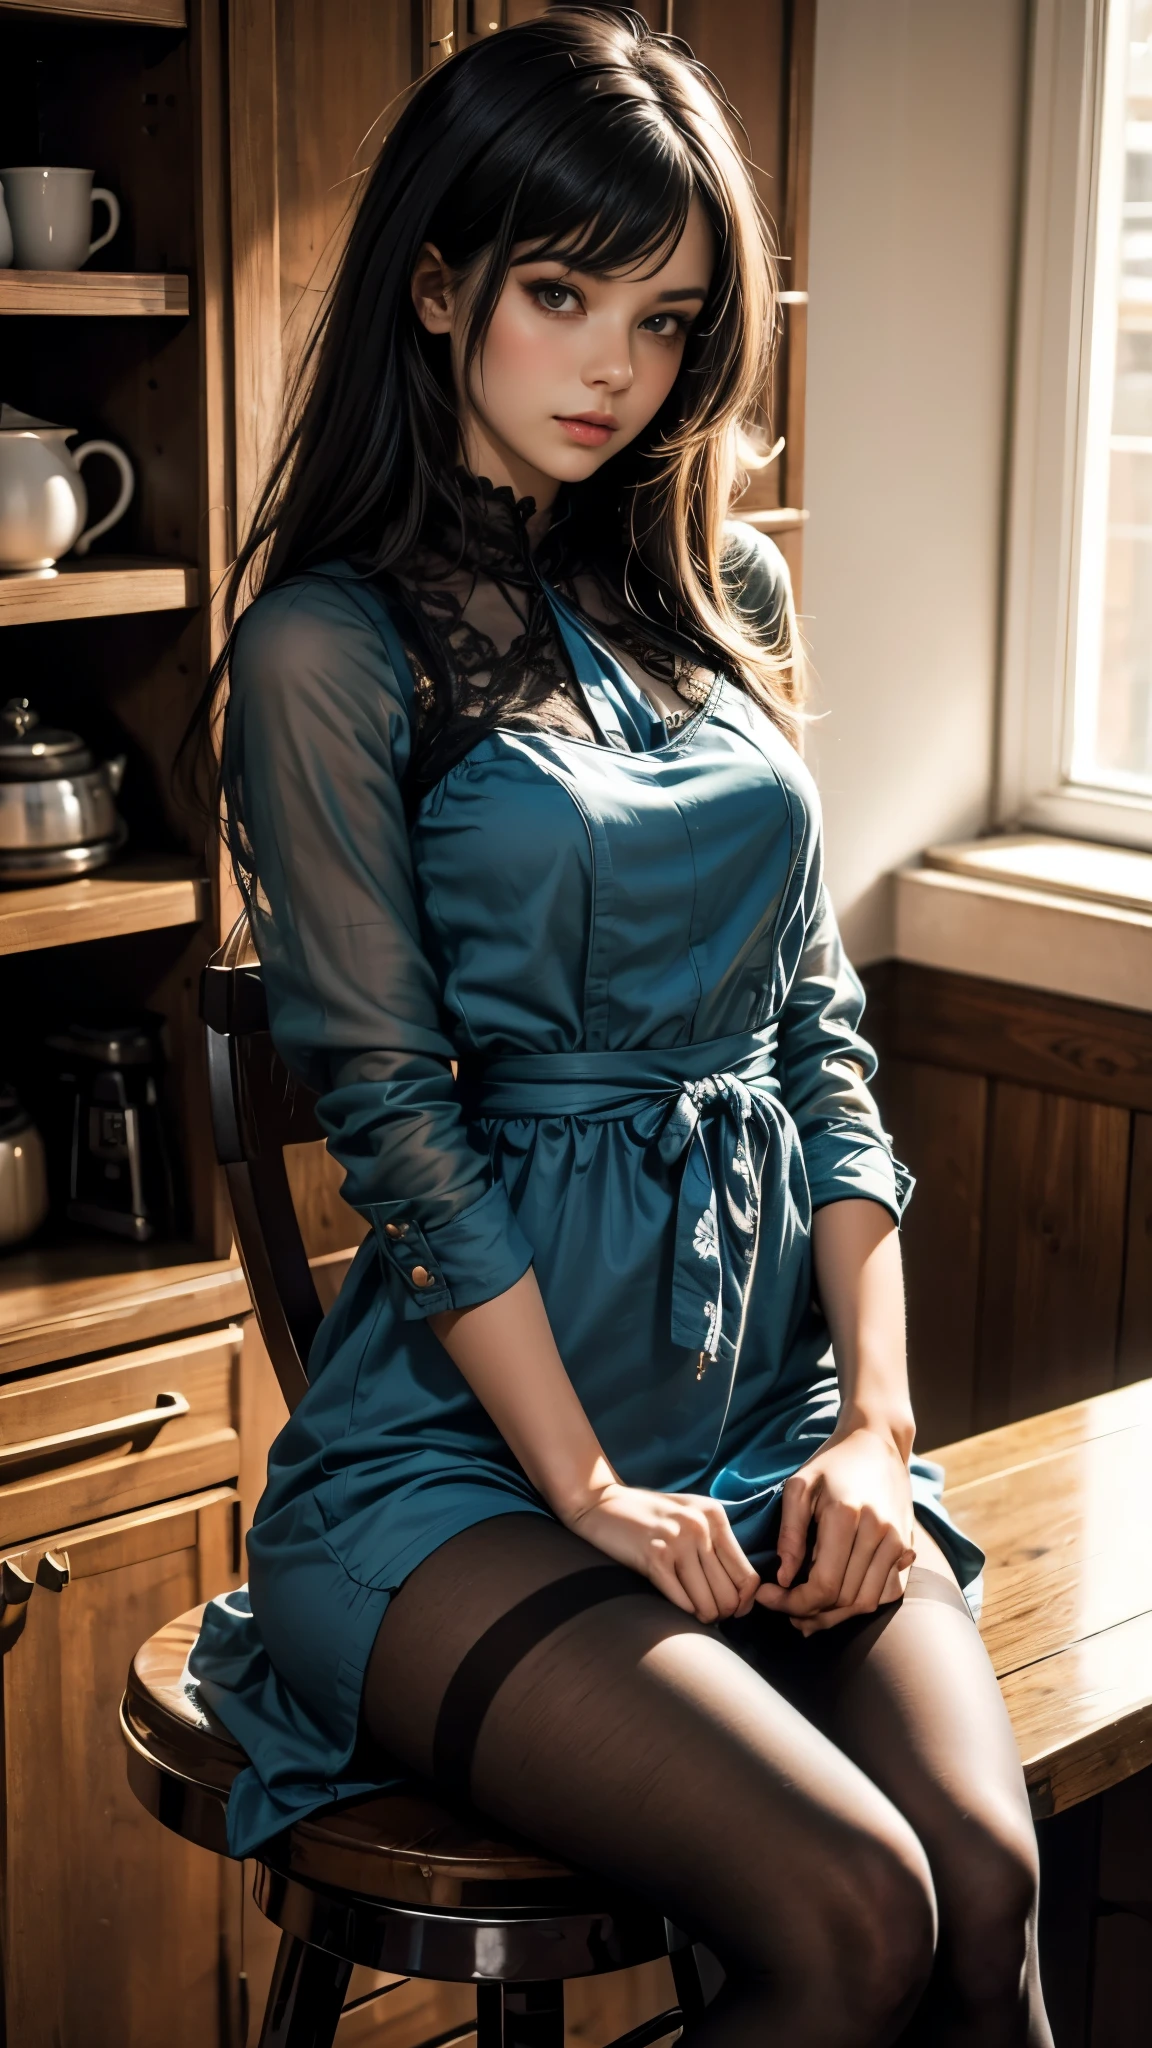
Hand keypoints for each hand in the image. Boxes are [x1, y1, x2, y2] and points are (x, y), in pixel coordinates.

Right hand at [566, 1482, 759, 1623]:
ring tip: (692, 1612)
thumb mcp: (690, 1518)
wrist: (601, 1502)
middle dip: (722, 1613)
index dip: (744, 1602)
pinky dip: (682, 1611)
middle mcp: (700, 1527)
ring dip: (702, 1617)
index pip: (747, 1575)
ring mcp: (677, 1540)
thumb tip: (743, 1595)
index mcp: (715, 1517)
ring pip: (707, 1604)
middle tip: (708, 1614)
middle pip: (730, 1595)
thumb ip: (716, 1545)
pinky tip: (676, 1604)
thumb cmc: (649, 1517)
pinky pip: (681, 1602)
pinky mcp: (654, 1556)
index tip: (734, 1611)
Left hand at [754, 1421, 915, 1633]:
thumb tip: (784, 1579)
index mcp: (847, 1517)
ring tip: (806, 1613)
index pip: (823, 1585)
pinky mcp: (907, 1547)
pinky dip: (861, 1604)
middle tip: (782, 1607)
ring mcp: (898, 1543)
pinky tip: (836, 1601)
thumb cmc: (832, 1463)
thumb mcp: (799, 1487)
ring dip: (835, 1616)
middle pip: (844, 1600)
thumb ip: (790, 1534)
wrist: (879, 1443)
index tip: (766, 1596)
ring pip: (867, 1603)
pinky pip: (887, 1593)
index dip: (792, 1602)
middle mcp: (879, 1533)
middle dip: (809, 1613)